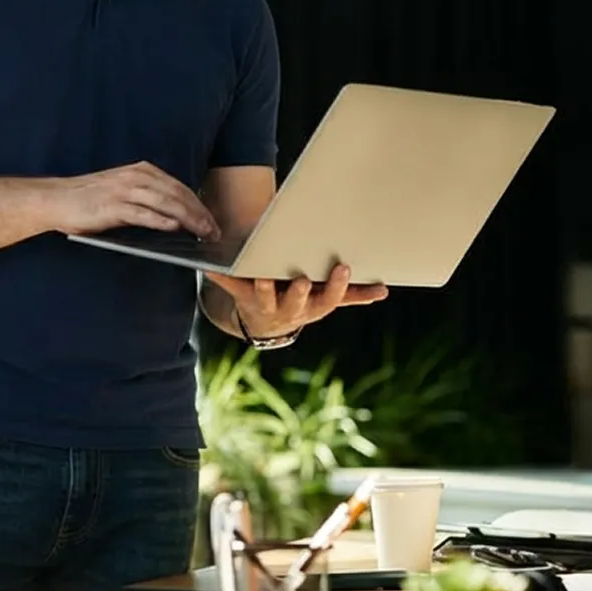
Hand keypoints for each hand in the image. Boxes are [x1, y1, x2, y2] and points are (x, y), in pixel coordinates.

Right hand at [52, 162, 219, 238]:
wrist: (57, 199)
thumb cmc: (89, 199)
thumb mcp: (124, 190)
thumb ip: (148, 198)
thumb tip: (176, 217)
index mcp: (142, 171)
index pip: (179, 188)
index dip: (199, 205)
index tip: (212, 221)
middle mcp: (136, 177)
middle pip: (177, 194)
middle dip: (199, 213)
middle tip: (214, 231)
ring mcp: (124, 191)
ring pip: (165, 203)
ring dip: (188, 218)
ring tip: (203, 232)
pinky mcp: (113, 206)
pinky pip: (142, 213)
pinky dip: (161, 220)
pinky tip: (175, 227)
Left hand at [203, 263, 387, 338]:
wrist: (266, 325)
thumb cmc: (302, 303)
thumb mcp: (325, 301)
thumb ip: (353, 294)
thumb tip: (384, 291)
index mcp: (312, 307)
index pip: (328, 299)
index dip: (335, 285)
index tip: (343, 267)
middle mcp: (289, 308)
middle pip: (296, 301)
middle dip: (299, 291)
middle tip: (303, 279)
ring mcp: (264, 302)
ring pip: (264, 295)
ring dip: (263, 287)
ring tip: (262, 276)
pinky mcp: (241, 295)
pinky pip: (229, 285)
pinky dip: (218, 276)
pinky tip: (207, 265)